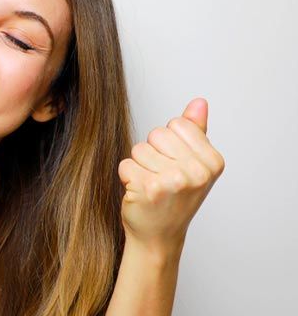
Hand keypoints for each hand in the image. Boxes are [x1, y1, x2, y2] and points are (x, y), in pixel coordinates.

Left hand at [118, 98, 225, 250]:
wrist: (159, 236)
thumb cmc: (174, 198)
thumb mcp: (192, 164)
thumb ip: (195, 130)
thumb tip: (199, 102)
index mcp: (213, 162)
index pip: (177, 124)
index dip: (169, 142)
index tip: (175, 165)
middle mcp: (197, 172)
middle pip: (157, 134)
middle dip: (152, 152)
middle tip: (161, 177)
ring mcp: (174, 181)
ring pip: (139, 148)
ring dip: (139, 166)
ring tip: (151, 186)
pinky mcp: (149, 188)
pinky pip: (126, 164)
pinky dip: (127, 177)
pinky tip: (140, 193)